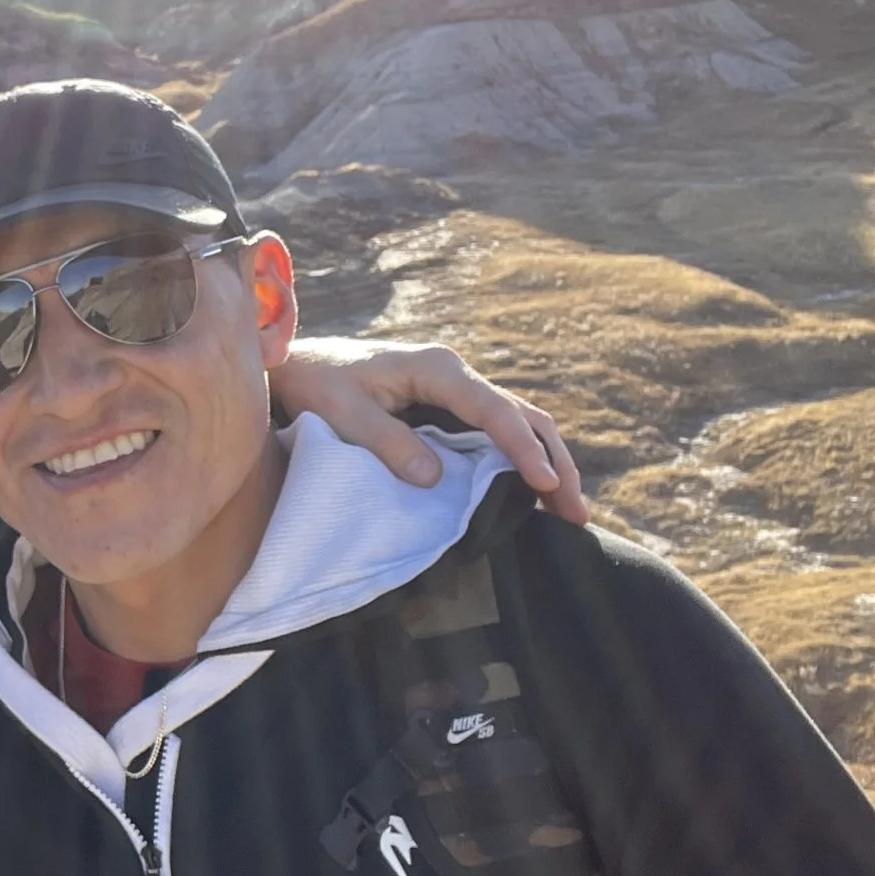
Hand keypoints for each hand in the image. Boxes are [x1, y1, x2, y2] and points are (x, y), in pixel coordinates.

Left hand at [271, 340, 586, 525]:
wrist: (298, 362)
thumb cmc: (315, 383)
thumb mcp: (342, 413)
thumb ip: (387, 443)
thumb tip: (435, 480)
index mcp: (437, 369)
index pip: (495, 411)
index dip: (523, 449)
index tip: (546, 485)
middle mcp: (456, 373)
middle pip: (523, 415)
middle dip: (554, 462)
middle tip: (576, 513)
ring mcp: (456, 389)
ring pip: (518, 423)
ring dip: (547, 463)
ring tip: (570, 512)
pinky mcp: (449, 407)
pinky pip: (496, 432)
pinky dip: (521, 460)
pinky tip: (535, 493)